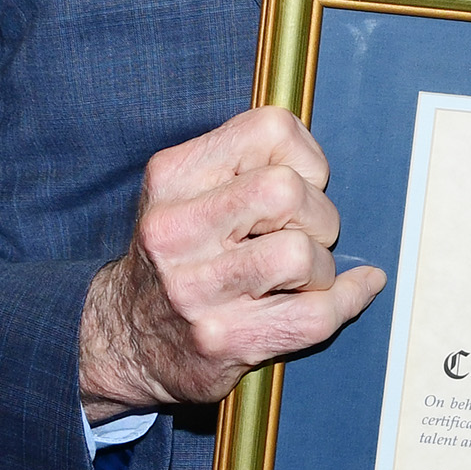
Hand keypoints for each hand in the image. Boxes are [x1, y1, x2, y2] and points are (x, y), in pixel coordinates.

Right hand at [79, 107, 386, 412]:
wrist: (121, 339)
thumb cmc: (178, 257)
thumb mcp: (185, 191)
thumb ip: (244, 165)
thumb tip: (321, 170)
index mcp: (172, 177)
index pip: (270, 130)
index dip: (306, 156)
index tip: (302, 182)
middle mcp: (176, 230)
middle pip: (286, 192)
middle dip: (318, 215)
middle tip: (305, 235)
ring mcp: (195, 289)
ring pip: (300, 254)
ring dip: (322, 266)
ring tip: (304, 275)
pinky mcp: (220, 339)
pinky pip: (314, 315)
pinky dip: (347, 299)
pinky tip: (349, 292)